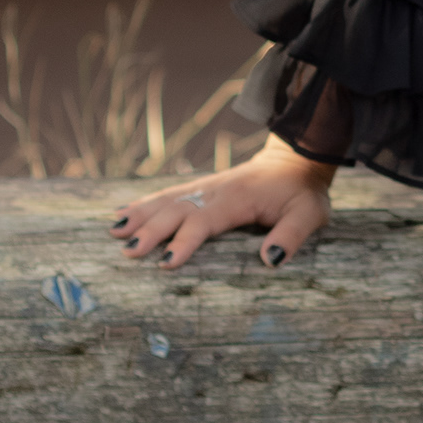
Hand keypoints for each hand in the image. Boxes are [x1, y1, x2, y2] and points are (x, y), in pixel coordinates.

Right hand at [108, 143, 335, 271]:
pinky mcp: (201, 189)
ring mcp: (205, 188)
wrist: (296, 159)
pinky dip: (143, 204)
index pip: (205, 221)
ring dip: (139, 214)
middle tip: (126, 251)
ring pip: (166, 200)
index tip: (164, 263)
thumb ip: (292, 234)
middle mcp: (215, 191)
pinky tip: (121, 213)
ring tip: (112, 230)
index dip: (185, 242)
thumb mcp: (310, 213)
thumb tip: (270, 259)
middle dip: (150, 230)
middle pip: (177, 210)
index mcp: (238, 199)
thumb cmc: (302, 192)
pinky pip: (168, 195)